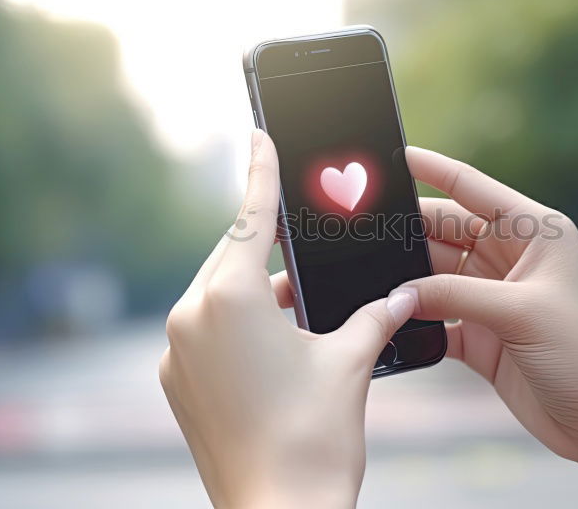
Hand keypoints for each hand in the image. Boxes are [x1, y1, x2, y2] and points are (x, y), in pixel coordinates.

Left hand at [159, 130, 416, 507]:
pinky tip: (277, 340)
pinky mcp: (178, 384)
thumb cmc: (314, 441)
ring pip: (219, 296)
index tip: (258, 135)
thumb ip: (374, 317)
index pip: (249, 218)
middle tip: (300, 231)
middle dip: (267, 244)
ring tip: (302, 302)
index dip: (260, 172)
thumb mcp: (350, 363)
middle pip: (232, 257)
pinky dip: (239, 323)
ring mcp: (176, 355)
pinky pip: (208, 331)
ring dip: (257, 291)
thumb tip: (401, 295)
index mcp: (229, 300)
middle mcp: (189, 319)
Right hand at [390, 147, 577, 508]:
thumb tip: (399, 293)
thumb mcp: (521, 313)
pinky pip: (436, 319)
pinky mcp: (482, 337)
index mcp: (535, 232)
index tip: (394, 155)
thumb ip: (455, 295)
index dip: (433, 169)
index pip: (474, 188)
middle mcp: (512, 259)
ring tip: (365, 276)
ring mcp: (494, 299)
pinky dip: (414, 322)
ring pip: (434, 276)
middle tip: (361, 234)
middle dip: (407, 232)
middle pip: (445, 232)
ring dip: (406, 281)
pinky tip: (388, 322)